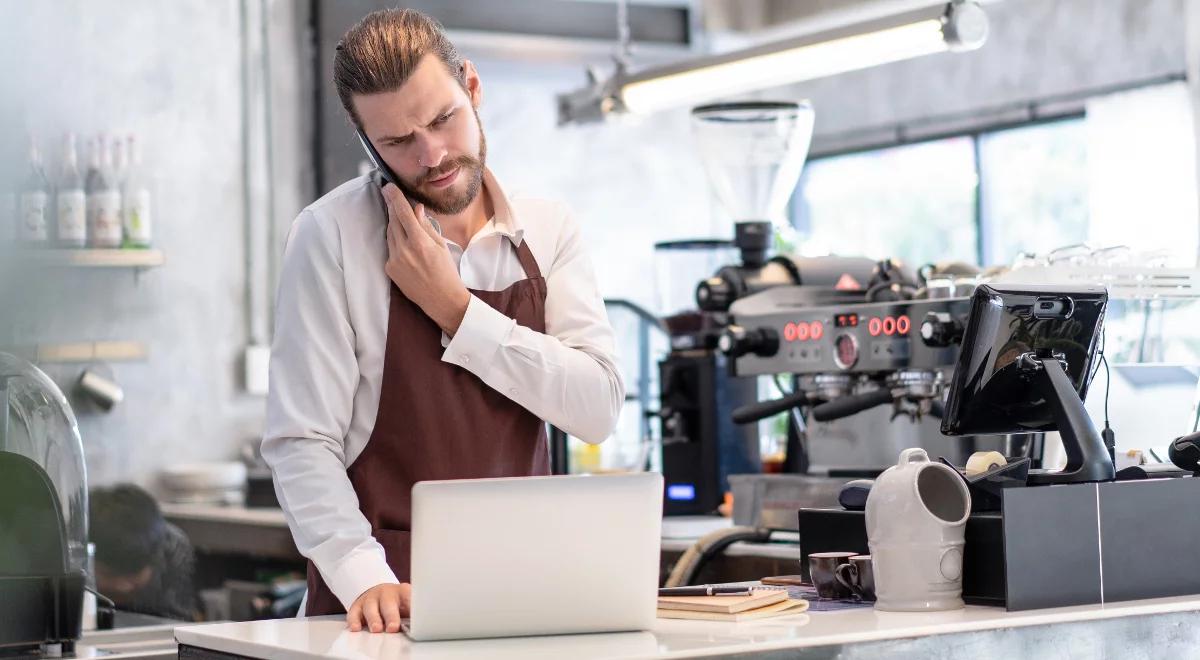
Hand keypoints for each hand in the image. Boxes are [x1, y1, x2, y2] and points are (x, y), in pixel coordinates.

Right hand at [347, 582, 411, 632]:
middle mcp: (386, 592)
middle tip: (393, 628)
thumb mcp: (409, 604)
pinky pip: (354, 612)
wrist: (382, 593)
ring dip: (373, 619)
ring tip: (376, 629)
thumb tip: (420, 627)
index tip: (414, 619)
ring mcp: (370, 598)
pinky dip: (354, 620)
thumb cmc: (398, 603)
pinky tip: (356, 628)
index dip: (411, 608)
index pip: (409, 598)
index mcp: (403, 591)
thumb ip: (413, 614)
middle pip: (388, 602)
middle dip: (391, 616)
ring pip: (370, 606)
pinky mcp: (357, 606)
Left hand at [381, 184, 470, 334]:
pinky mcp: (390, 269)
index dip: (395, 197)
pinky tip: (405, 245)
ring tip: (402, 220)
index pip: (403, 213)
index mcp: (420, 242)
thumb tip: (416, 209)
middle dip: (392, 208)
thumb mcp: (441, 246)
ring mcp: (395, 260)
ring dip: (394, 224)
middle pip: (393, 221)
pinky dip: (395, 242)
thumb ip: (426, 226)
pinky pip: (390, 248)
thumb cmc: (446, 271)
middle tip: (391, 196)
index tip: (388, 187)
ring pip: (390, 234)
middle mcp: (404, 250)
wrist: (441, 300)